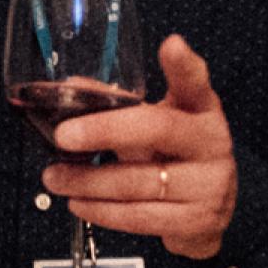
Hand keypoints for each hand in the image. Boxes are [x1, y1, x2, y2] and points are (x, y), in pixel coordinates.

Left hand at [44, 34, 237, 259]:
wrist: (212, 204)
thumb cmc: (177, 153)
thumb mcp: (158, 121)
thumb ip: (121, 104)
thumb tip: (69, 89)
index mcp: (202, 109)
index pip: (195, 82)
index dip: (183, 65)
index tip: (170, 45)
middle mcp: (212, 142)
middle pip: (155, 130)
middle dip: (103, 131)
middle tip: (63, 136)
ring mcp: (209, 184)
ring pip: (138, 182)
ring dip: (88, 181)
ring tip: (55, 177)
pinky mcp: (197, 221)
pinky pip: (139, 218)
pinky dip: (102, 211)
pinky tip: (79, 203)